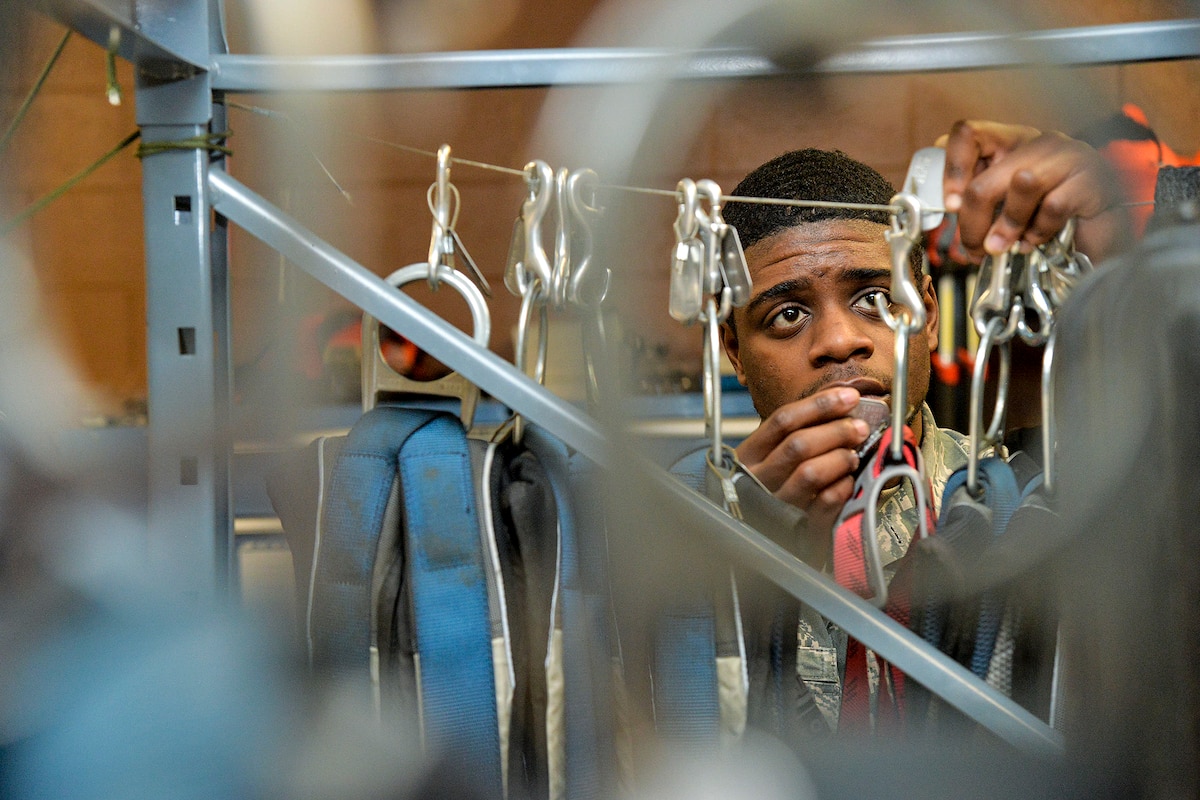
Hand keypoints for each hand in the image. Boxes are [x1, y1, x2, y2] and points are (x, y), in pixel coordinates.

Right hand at [735, 386, 869, 550]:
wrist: (758, 540)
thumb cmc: (771, 489)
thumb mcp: (770, 458)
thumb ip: (797, 435)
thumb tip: (843, 406)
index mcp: (750, 456)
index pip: (783, 420)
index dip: (819, 405)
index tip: (848, 398)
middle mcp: (758, 479)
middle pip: (798, 444)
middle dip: (836, 430)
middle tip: (860, 427)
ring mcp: (776, 504)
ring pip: (810, 473)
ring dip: (840, 458)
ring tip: (853, 455)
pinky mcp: (796, 529)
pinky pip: (824, 503)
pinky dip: (842, 487)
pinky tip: (848, 482)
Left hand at [938, 119, 1128, 261]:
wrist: (1103, 233)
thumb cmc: (1052, 216)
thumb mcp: (1007, 204)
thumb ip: (981, 198)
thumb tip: (950, 207)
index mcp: (1013, 142)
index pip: (968, 133)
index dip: (952, 169)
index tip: (950, 204)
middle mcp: (1039, 144)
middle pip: (986, 179)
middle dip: (972, 224)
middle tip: (973, 249)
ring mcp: (1069, 157)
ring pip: (1021, 184)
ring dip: (1008, 226)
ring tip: (1005, 246)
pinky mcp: (1092, 180)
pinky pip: (1053, 206)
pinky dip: (1039, 231)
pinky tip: (1036, 240)